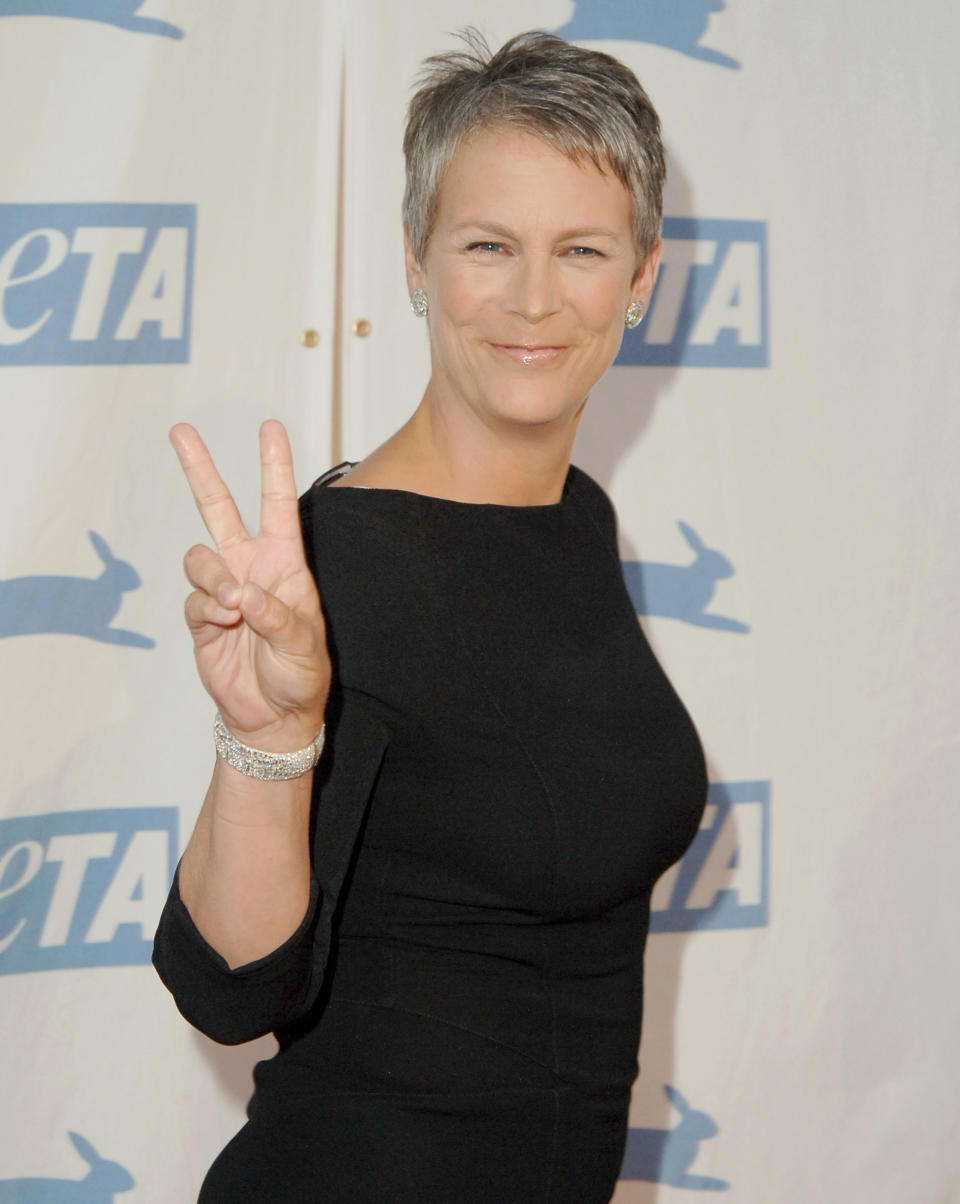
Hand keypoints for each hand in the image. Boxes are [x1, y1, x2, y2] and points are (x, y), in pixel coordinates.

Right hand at [171, 420, 329, 750]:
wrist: (274, 715)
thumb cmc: (301, 674)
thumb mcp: (304, 644)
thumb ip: (275, 615)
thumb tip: (241, 596)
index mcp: (285, 563)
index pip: (277, 504)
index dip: (274, 465)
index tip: (270, 427)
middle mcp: (250, 568)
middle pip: (218, 508)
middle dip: (200, 469)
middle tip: (181, 430)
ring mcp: (223, 591)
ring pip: (199, 558)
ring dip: (214, 579)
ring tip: (234, 608)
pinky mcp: (201, 618)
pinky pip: (194, 600)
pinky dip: (208, 612)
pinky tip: (226, 628)